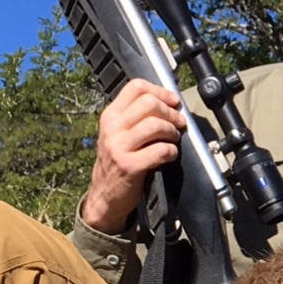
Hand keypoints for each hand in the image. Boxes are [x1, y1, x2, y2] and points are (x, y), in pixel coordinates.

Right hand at [79, 80, 184, 231]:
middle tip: (178, 123)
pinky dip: (172, 151)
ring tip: (173, 139)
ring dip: (172, 132)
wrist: (104, 196)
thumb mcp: (118, 134)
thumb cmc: (117, 162)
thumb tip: (169, 102)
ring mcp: (119, 147)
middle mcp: (112, 128)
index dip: (161, 91)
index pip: (136, 87)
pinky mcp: (130, 165)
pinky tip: (169, 155)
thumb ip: (136, 117)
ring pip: (156, 125)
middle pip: (149, 103)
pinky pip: (161, 150)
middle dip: (171, 112)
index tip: (173, 101)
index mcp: (110, 116)